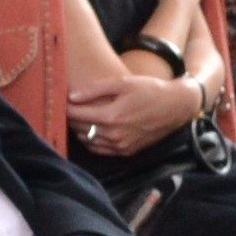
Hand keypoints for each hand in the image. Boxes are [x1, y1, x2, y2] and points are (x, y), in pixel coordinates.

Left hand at [64, 69, 200, 159]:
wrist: (175, 107)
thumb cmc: (149, 90)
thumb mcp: (123, 83)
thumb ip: (95, 89)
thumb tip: (72, 96)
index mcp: (111, 116)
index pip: (76, 115)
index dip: (65, 107)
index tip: (60, 99)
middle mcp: (113, 135)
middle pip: (80, 128)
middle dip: (70, 117)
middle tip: (66, 107)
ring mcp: (120, 146)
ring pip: (87, 140)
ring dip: (80, 130)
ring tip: (78, 117)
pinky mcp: (126, 152)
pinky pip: (99, 149)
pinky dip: (91, 140)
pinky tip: (91, 129)